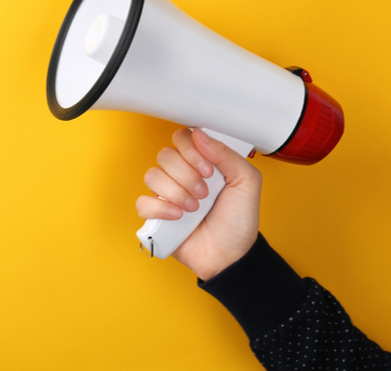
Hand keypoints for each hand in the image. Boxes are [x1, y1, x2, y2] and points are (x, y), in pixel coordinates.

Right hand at [136, 128, 262, 280]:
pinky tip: (178, 217)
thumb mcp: (247, 182)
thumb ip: (227, 155)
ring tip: (193, 208)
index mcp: (201, 163)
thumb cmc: (239, 221)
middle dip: (186, 175)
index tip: (208, 169)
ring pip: (152, 176)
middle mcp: (181, 175)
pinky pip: (142, 202)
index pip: (182, 138)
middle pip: (165, 155)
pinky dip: (160, 209)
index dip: (191, 151)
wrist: (231, 256)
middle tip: (204, 193)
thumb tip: (200, 135)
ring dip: (175, 193)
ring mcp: (166, 195)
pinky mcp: (155, 216)